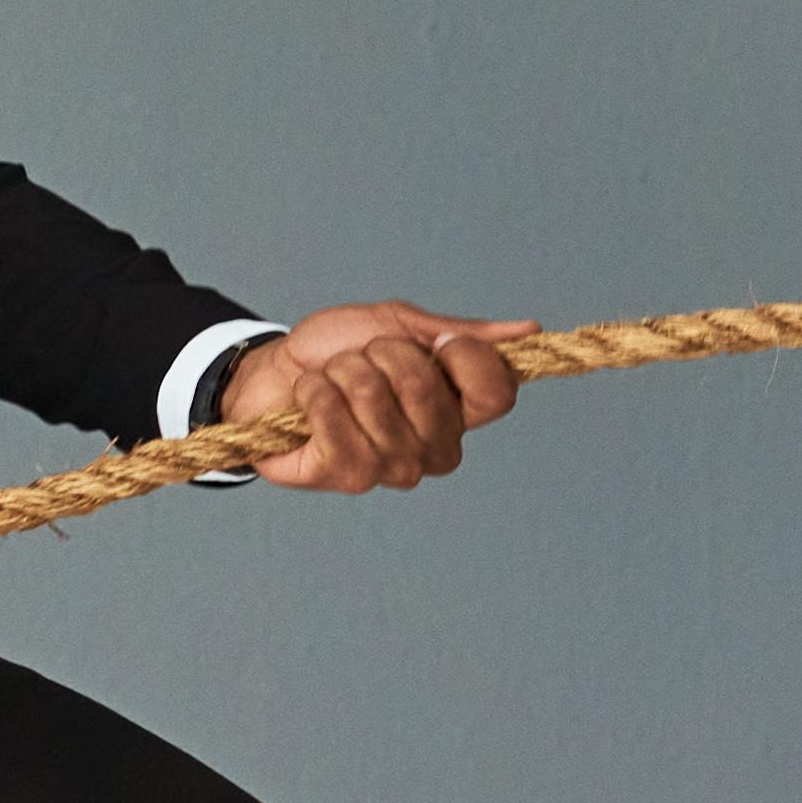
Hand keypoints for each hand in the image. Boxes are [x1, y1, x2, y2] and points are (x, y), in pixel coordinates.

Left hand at [215, 301, 537, 493]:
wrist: (272, 374)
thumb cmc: (337, 350)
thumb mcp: (398, 326)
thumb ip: (458, 332)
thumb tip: (529, 330)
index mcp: (460, 410)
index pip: (497, 392)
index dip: (466, 356)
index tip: (434, 341)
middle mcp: (437, 447)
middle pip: (426, 387)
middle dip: (381, 354)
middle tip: (363, 361)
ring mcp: (395, 468)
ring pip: (374, 398)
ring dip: (341, 372)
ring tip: (332, 380)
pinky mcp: (350, 476)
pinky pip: (336, 420)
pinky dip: (314, 394)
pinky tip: (309, 400)